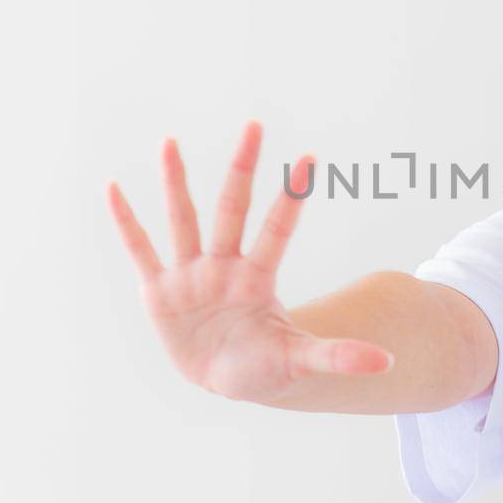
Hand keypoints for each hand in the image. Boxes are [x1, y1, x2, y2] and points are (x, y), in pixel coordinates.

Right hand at [106, 122, 393, 401]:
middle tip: (256, 124)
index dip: (291, 197)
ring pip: (184, 220)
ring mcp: (191, 275)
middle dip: (243, 168)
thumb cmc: (265, 365)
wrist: (227, 378)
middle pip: (233, 209)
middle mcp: (225, 266)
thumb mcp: (299, 361)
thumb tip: (388, 363)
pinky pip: (141, 250)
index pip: (277, 229)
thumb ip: (338, 356)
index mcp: (258, 278)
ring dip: (176, 182)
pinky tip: (113, 189)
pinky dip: (126, 222)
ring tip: (170, 142)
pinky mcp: (160, 292)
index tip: (309, 158)